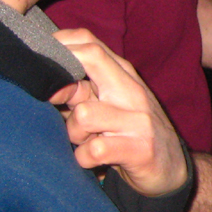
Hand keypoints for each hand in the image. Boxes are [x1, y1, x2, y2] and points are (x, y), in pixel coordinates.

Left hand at [51, 29, 187, 196]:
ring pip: (83, 113)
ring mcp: (139, 119)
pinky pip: (93, 150)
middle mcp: (132, 91)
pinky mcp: (140, 148)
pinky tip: (93, 160)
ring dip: (74, 132)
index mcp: (124, 76)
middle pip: (91, 59)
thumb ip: (83, 90)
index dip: (59, 46)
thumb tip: (46, 77)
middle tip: (58, 104)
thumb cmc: (131, 132)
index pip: (89, 43)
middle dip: (62, 81)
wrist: (170, 167)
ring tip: (85, 140)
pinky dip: (84, 159)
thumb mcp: (110, 105)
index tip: (41, 64)